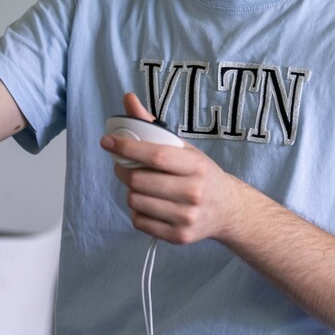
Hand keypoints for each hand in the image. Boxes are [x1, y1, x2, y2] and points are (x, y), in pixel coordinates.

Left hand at [101, 93, 240, 244]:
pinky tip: (150, 204)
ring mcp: (186, 217)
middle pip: (138, 180)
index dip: (127, 147)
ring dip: (131, 191)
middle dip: (123, 170)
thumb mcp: (184, 148)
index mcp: (195, 165)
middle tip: (124, 166)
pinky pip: (139, 222)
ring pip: (135, 202)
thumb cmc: (200, 174)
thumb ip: (152, 126)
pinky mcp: (179, 236)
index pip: (154, 155)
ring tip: (141, 185)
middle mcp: (193, 192)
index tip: (107, 141)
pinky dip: (138, 212)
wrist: (227, 209)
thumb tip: (128, 98)